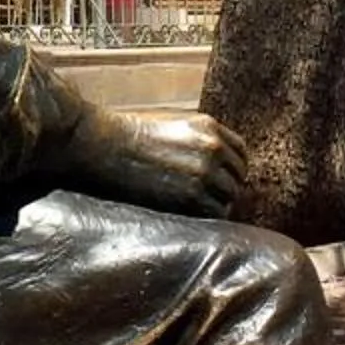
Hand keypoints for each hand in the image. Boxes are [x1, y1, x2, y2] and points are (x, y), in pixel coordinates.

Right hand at [72, 105, 250, 216]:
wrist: (104, 147)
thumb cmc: (129, 138)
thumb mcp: (173, 127)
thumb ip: (199, 143)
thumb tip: (217, 169)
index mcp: (209, 127)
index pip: (240, 153)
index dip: (231, 169)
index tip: (219, 180)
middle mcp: (213, 147)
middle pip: (238, 178)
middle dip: (223, 189)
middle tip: (202, 199)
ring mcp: (205, 172)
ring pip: (229, 198)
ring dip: (215, 205)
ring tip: (191, 208)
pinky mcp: (193, 196)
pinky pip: (215, 214)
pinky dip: (205, 218)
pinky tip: (186, 214)